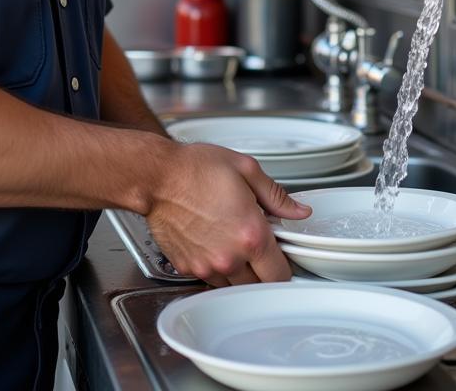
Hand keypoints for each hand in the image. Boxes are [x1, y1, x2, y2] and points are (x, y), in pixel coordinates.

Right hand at [145, 142, 311, 285]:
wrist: (156, 177)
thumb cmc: (195, 169)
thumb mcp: (245, 169)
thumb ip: (276, 196)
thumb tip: (298, 211)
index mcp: (251, 235)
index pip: (281, 274)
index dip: (285, 265)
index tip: (281, 254)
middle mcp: (230, 257)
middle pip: (259, 286)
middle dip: (262, 269)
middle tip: (256, 245)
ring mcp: (206, 266)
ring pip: (234, 285)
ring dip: (239, 270)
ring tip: (231, 240)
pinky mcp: (187, 267)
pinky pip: (210, 278)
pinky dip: (215, 267)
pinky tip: (212, 243)